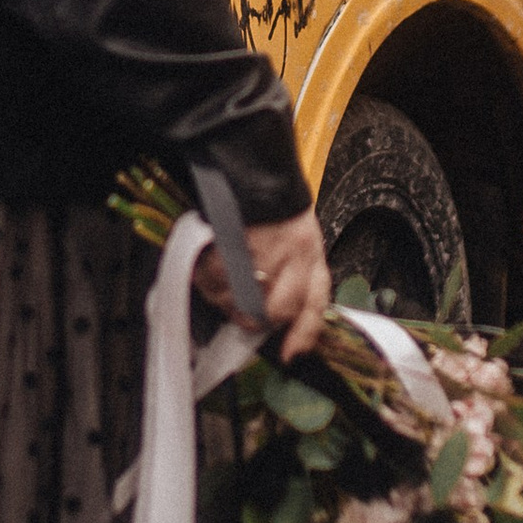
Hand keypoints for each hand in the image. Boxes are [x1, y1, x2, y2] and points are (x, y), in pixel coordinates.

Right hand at [199, 209, 331, 359]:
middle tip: (241, 312)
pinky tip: (208, 266)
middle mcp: (295, 253)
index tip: (290, 354)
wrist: (253, 168)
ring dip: (226, 298)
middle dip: (255, 319)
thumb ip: (292, 275)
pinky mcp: (236, 242)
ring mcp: (266, 249)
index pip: (315, 304)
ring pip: (242, 299)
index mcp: (311, 253)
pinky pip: (216, 278)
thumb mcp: (296, 237)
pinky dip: (207, 279)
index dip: (304, 334)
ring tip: (221, 282)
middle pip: (277, 310)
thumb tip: (274, 317)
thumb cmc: (272, 204)